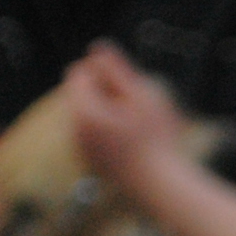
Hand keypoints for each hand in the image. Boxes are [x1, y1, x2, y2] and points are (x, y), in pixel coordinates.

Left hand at [65, 42, 188, 200]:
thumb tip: (98, 47)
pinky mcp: (92, 162)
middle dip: (104, 92)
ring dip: (108, 112)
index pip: (79, 72)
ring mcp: (81, 147)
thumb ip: (117, 69)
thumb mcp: (143, 96)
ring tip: (137, 125)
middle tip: (136, 106)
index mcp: (83, 110)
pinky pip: (94, 135)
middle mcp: (74, 129)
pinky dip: (109, 132)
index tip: (129, 85)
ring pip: (88, 114)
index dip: (103, 72)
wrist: (161, 188)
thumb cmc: (157, 141)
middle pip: (81, 94)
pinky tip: (134, 142)